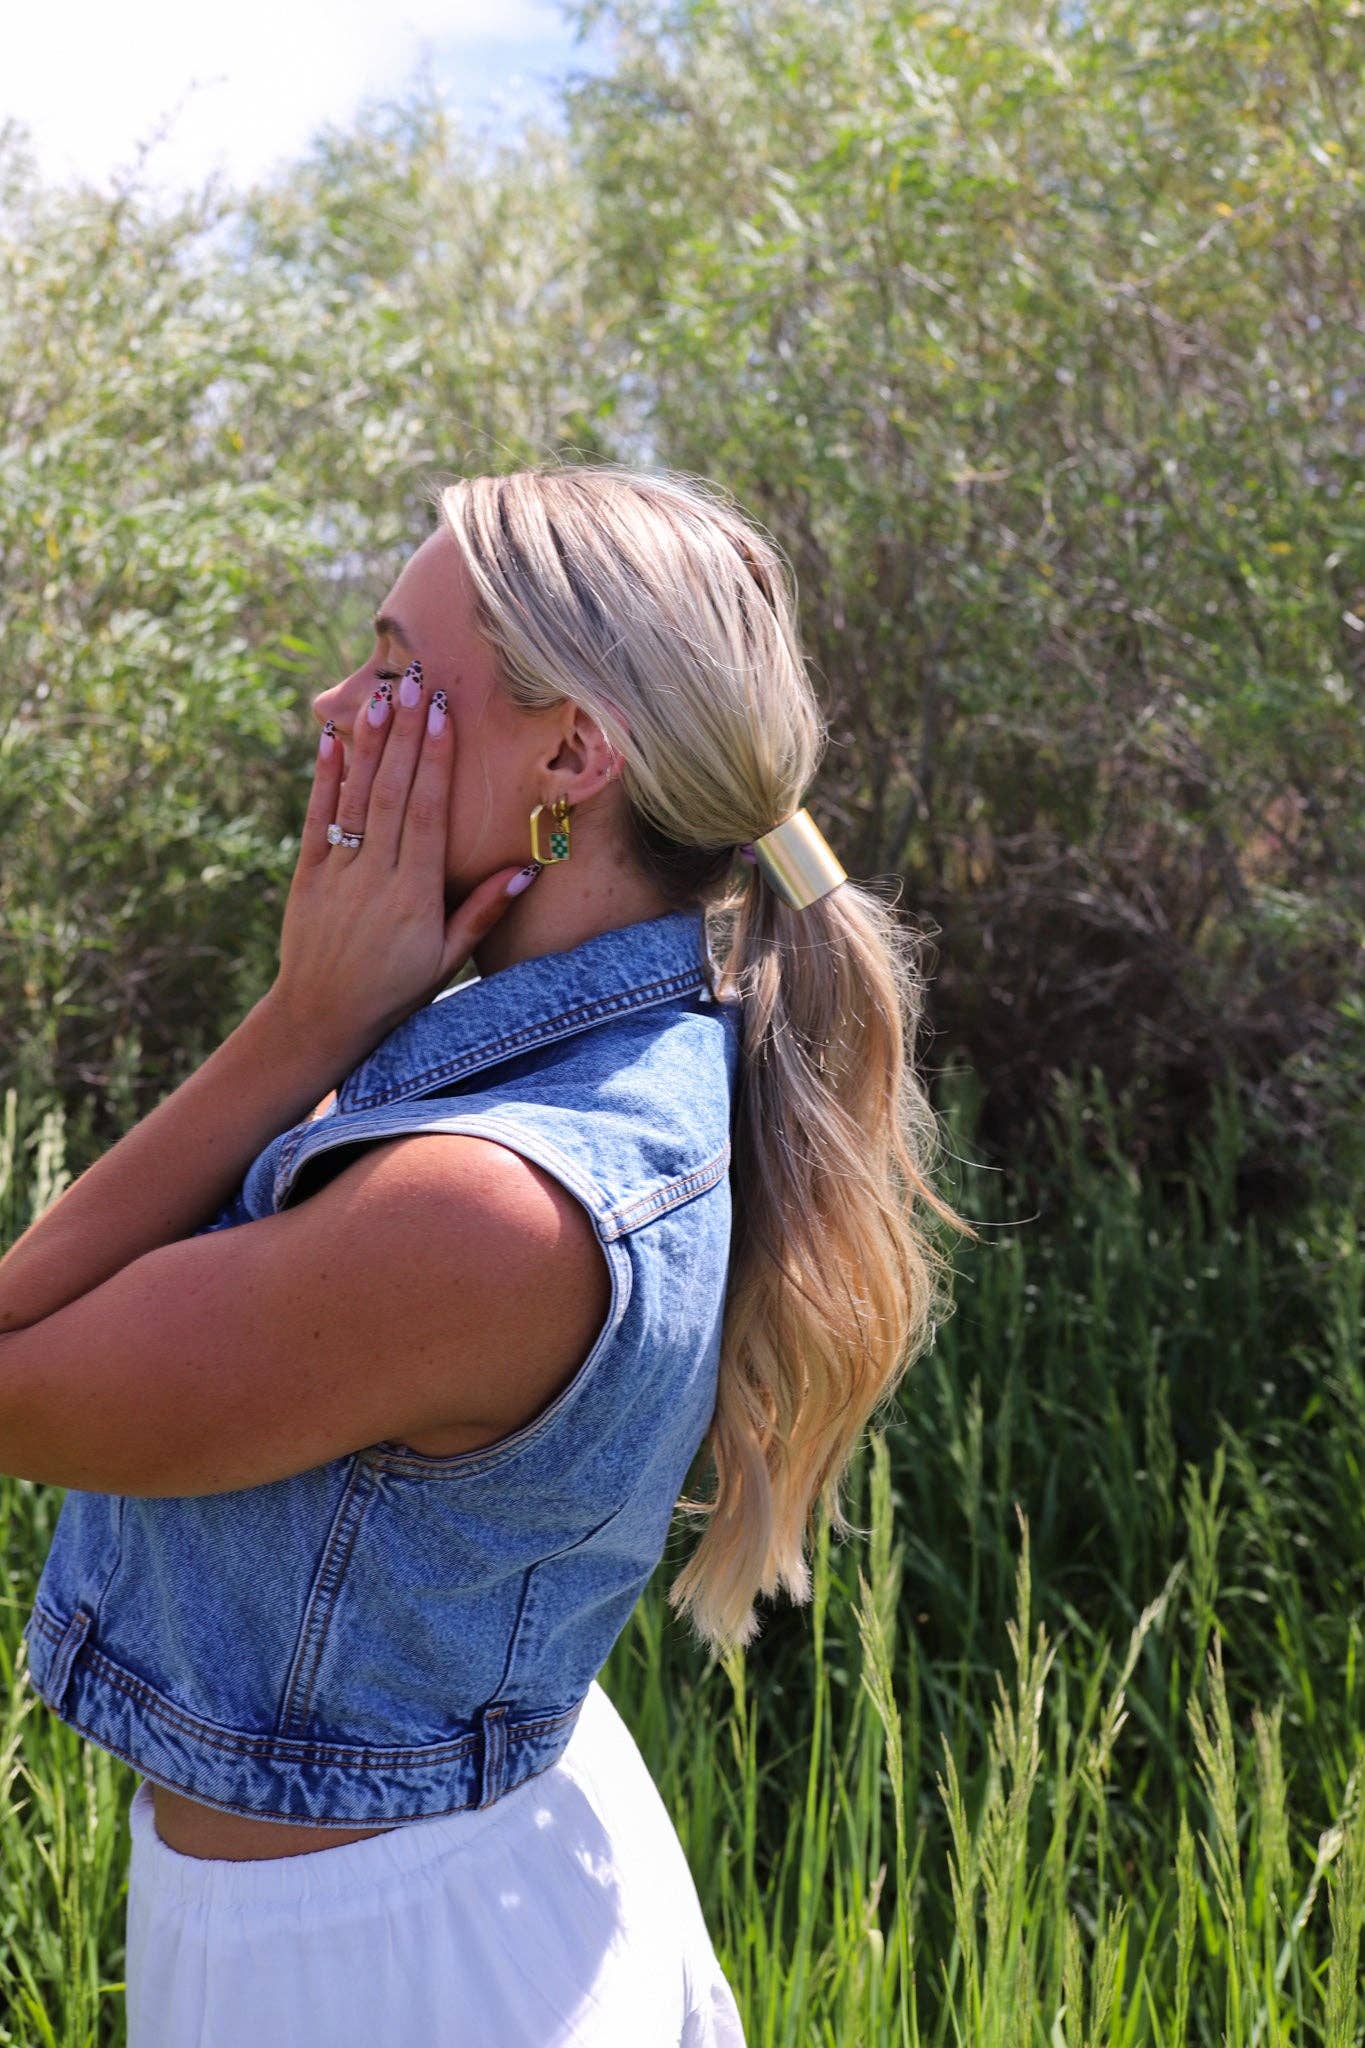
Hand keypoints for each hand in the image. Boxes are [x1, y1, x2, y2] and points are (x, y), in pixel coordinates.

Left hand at [267, 660, 541, 1070]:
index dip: (436, 763)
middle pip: (394, 793)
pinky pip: (318, 819)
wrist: (321, 1018)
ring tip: (381, 697)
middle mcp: (375, 876)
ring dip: (370, 745)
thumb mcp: (448, 959)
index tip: (444, 718)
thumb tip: (527, 868)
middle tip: (416, 684)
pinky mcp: (307, 875)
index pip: (428, 815)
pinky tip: (332, 740)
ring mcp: (338, 872)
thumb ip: (484, 912)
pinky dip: (325, 778)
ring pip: (357, 798)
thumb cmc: (395, 991)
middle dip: (406, 736)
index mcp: (414, 895)